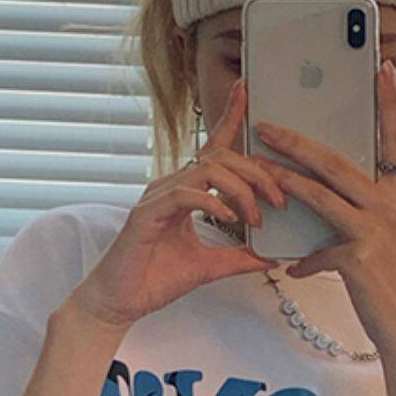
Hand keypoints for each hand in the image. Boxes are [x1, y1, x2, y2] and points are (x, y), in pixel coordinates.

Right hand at [69, 77, 285, 329]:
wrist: (118, 303)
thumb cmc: (153, 280)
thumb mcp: (208, 267)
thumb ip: (238, 258)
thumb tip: (270, 257)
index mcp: (183, 192)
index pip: (210, 149)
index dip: (229, 118)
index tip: (246, 92)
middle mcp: (169, 187)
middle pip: (219, 156)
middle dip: (255, 173)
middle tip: (277, 200)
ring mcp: (157, 197)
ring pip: (207, 170)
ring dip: (240, 190)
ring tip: (255, 217)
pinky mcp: (147, 214)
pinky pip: (186, 193)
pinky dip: (213, 203)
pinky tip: (229, 220)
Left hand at [252, 61, 395, 362]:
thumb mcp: (388, 243)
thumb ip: (364, 219)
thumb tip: (333, 212)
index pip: (394, 140)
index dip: (389, 103)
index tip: (385, 68)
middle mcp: (392, 205)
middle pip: (338, 161)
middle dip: (299, 140)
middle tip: (268, 124)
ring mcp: (376, 230)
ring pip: (320, 194)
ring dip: (283, 179)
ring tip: (256, 167)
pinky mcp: (359, 257)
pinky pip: (317, 250)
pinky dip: (303, 260)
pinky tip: (293, 269)